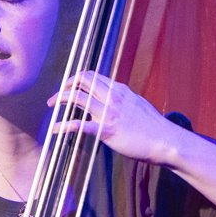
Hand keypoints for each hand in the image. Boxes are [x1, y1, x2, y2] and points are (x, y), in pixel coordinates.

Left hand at [49, 70, 175, 164]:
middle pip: (83, 79)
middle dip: (66, 84)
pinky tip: (55, 129)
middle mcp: (113, 96)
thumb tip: (114, 103)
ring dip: (61, 98)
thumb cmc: (153, 127)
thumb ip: (124, 102)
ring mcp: (109, 112)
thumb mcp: (138, 106)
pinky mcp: (107, 129)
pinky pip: (80, 125)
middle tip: (57, 96)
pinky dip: (64, 125)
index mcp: (120, 90)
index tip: (69, 86)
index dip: (77, 79)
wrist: (164, 140)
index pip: (93, 76)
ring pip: (78, 97)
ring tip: (51, 105)